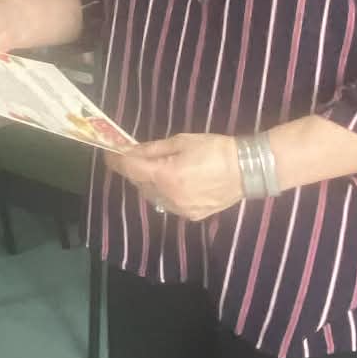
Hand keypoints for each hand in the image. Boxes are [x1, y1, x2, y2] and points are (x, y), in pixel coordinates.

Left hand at [108, 134, 242, 222]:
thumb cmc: (215, 149)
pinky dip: (165, 193)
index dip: (117, 161)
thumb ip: (153, 149)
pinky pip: (168, 204)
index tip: (109, 154)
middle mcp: (169, 197)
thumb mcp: (182, 141)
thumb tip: (132, 150)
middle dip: (136, 170)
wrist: (247, 169)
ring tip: (160, 169)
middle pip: (140, 184)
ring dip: (150, 183)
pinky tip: (175, 182)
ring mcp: (180, 210)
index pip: (131, 170)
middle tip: (139, 157)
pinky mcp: (191, 216)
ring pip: (153, 196)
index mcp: (166, 176)